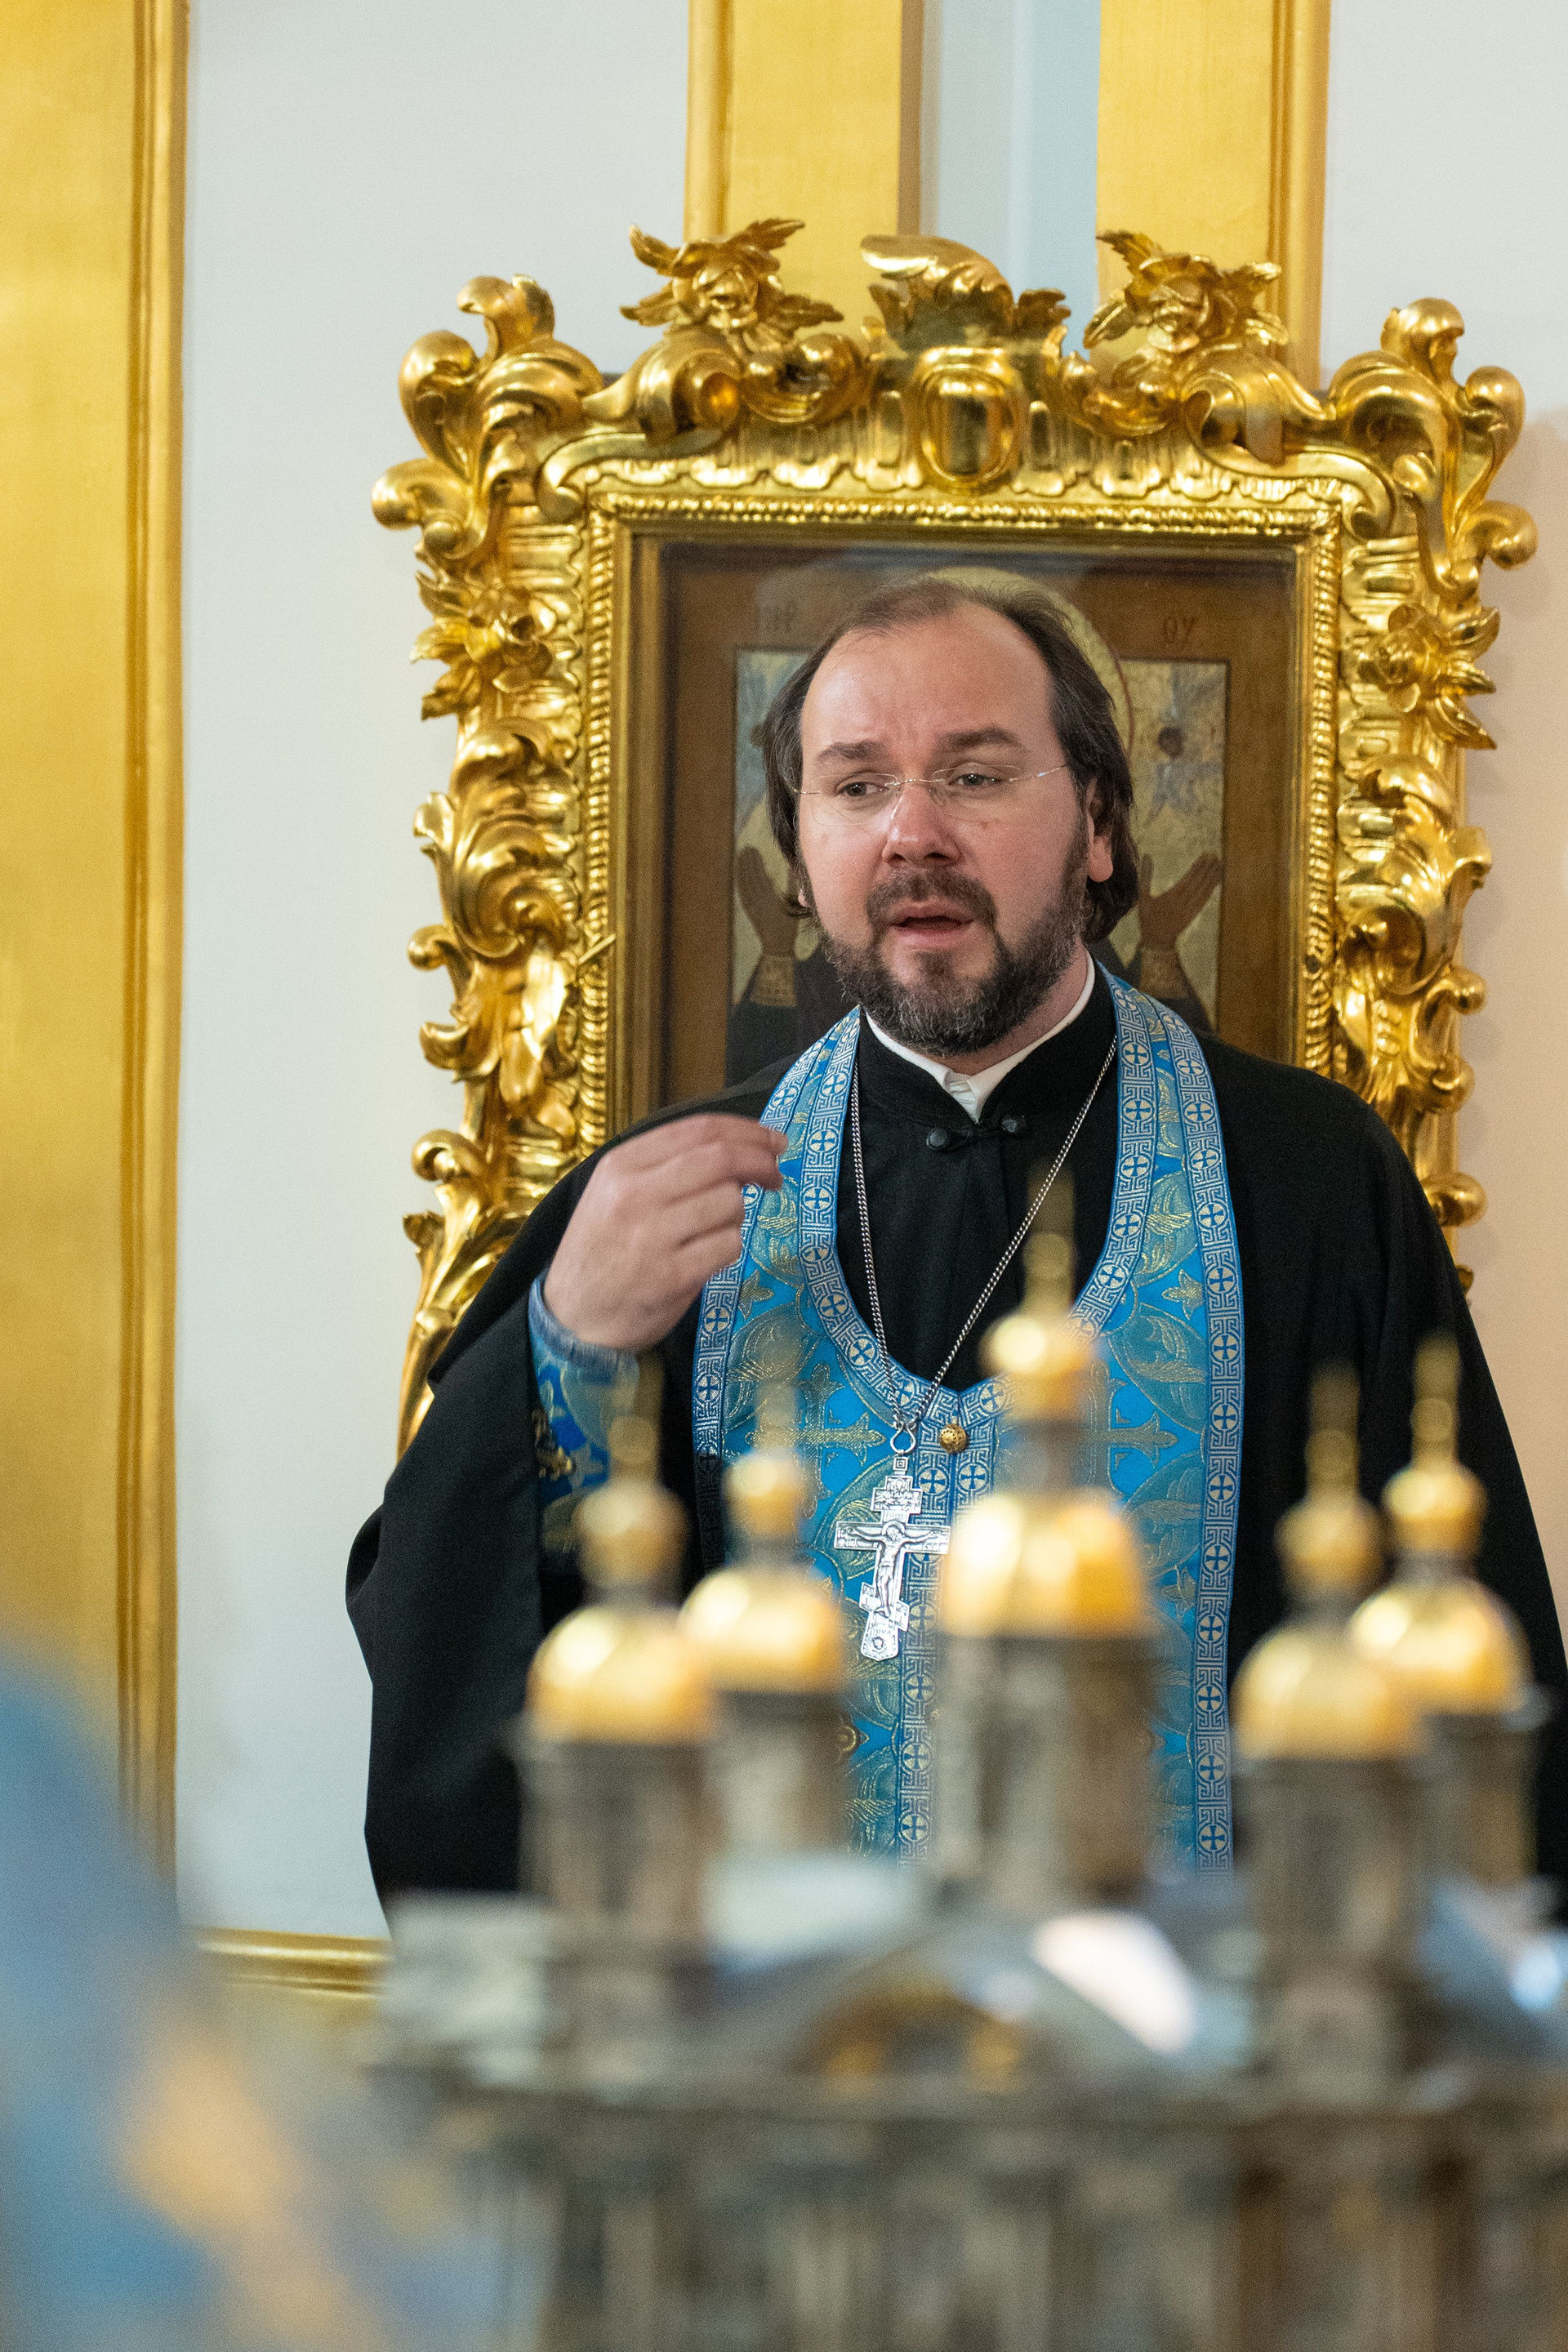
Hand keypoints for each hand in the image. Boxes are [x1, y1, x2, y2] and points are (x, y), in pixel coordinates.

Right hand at [543, 1116, 784, 1349]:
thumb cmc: (603, 1250)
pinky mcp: (672, 1275)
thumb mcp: (615, 1192)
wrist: (572, 1318)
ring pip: (731, 1203)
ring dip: (737, 1214)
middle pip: (721, 1159)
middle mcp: (634, 1194)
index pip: (698, 1130)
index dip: (747, 1131)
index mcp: (621, 1165)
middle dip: (761, 1162)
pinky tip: (707, 1255)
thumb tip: (739, 1146)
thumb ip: (666, 1165)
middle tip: (775, 1174)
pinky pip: (728, 1245)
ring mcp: (652, 1235)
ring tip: (714, 1229)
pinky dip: (729, 1247)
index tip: (772, 1140)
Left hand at [735, 845, 800, 955]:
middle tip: (746, 848)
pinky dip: (739, 881)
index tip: (755, 850)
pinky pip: (742, 893)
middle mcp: (759, 903)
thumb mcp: (794, 905)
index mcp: (771, 901)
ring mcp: (751, 907)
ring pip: (744, 884)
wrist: (777, 945)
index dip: (756, 863)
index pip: (761, 877)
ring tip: (741, 855)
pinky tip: (739, 872)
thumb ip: (792, 887)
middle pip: (751, 878)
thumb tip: (792, 868)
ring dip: (742, 869)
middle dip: (748, 862)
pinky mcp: (747, 910)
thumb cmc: (789, 926)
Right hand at [1136, 852, 1220, 950]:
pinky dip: (1212, 890)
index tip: (1205, 856)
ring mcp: (1190, 909)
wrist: (1157, 940)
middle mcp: (1183, 902)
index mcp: (1171, 896)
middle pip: (1198, 883)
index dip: (1198, 867)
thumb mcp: (1142, 897)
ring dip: (1212, 877)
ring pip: (1204, 891)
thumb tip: (1146, 856)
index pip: (1189, 878)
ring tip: (1219, 865)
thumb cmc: (1148, 918)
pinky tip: (1216, 881)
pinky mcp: (1194, 914)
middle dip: (1207, 869)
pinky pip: (1205, 900)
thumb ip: (1145, 876)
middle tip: (1215, 856)